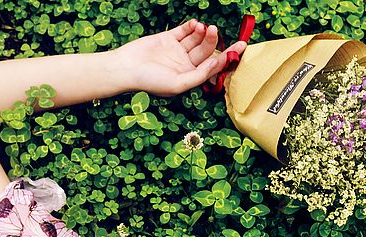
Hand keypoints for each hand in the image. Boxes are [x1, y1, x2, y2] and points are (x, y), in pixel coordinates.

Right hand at [111, 18, 247, 96]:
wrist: (126, 68)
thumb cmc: (150, 81)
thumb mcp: (178, 84)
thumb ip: (199, 76)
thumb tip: (216, 65)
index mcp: (189, 77)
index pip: (212, 66)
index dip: (227, 57)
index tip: (240, 47)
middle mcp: (185, 64)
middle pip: (206, 51)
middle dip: (213, 40)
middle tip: (215, 30)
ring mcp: (176, 51)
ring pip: (196, 39)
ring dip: (202, 32)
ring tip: (203, 27)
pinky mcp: (168, 38)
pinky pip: (184, 31)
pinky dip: (191, 26)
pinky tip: (195, 24)